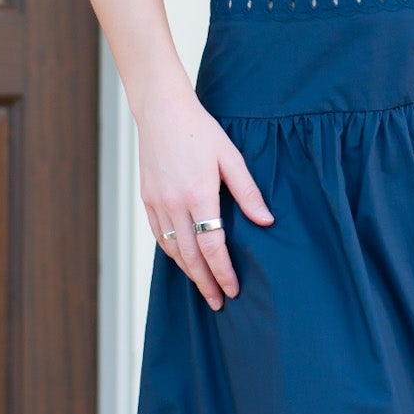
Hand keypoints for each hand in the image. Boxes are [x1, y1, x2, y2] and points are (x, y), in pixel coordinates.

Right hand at [136, 76, 272, 309]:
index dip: (223, 271)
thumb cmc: (200, 131)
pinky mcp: (147, 198)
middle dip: (205, 283)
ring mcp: (157, 202)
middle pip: (190, 256)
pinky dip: (171, 253)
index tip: (232, 289)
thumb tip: (266, 221)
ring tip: (204, 287)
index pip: (212, 246)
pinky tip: (184, 261)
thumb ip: (248, 192)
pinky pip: (158, 235)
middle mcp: (174, 203)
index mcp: (198, 194)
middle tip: (219, 302)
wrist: (162, 111)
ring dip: (188, 272)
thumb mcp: (231, 157)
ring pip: (171, 250)